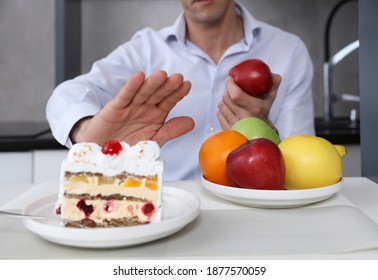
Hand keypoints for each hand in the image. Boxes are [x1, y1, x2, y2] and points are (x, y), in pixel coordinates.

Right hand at [70, 70, 194, 146]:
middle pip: (158, 94)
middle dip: (167, 86)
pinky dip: (131, 87)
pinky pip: (124, 97)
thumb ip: (171, 131)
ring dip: (152, 84)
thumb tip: (192, 122)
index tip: (187, 85)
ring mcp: (130, 107)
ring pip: (142, 93)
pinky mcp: (114, 109)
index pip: (169, 102)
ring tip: (162, 76)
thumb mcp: (154, 140)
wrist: (105, 154)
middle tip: (177, 78)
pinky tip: (139, 77)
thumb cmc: (129, 146)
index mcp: (156, 115)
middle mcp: (144, 108)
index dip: (177, 93)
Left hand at [217, 73, 280, 128]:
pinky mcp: (228, 129)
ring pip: (221, 105)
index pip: (235, 94)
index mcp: (254, 108)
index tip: (231, 79)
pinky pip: (219, 114)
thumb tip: (273, 75)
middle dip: (228, 91)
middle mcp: (243, 118)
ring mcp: (235, 125)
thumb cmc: (263, 112)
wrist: (261, 131)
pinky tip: (229, 109)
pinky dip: (222, 109)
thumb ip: (273, 84)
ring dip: (224, 100)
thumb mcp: (270, 98)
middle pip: (226, 98)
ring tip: (231, 100)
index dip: (230, 85)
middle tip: (232, 89)